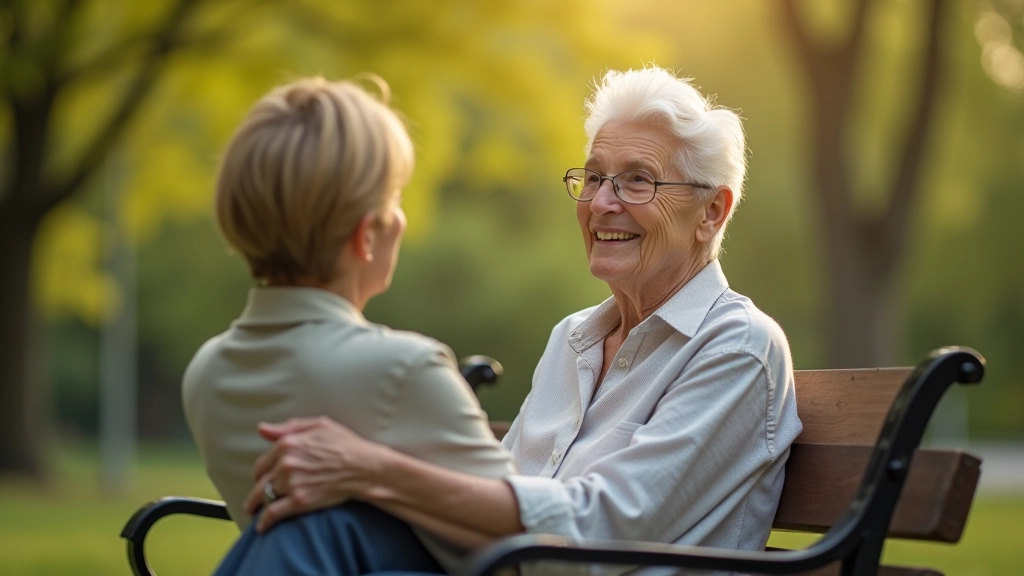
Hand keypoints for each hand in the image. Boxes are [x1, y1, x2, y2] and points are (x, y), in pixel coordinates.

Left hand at [242, 416, 388, 531]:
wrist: (365, 468)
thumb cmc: (346, 444)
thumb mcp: (319, 426)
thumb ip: (288, 427)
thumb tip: (262, 429)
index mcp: (288, 443)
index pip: (262, 462)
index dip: (259, 473)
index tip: (260, 480)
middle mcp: (286, 463)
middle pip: (260, 481)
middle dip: (255, 491)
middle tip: (254, 498)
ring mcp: (292, 482)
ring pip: (264, 496)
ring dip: (256, 505)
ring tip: (255, 511)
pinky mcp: (300, 501)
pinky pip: (274, 512)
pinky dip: (264, 521)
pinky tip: (262, 527)